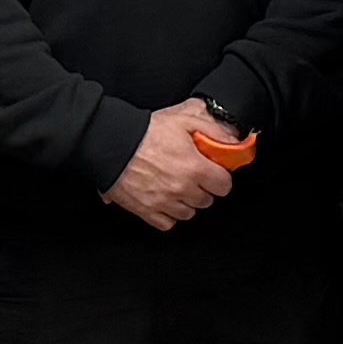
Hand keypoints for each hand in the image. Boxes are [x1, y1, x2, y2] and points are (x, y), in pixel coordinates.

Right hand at [103, 99, 237, 227]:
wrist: (111, 143)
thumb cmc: (144, 132)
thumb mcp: (183, 121)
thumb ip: (212, 132)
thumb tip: (231, 141)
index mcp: (194, 167)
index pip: (224, 185)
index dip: (220, 178)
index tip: (214, 172)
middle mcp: (181, 188)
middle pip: (206, 200)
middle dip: (203, 188)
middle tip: (192, 175)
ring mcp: (164, 202)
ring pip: (188, 213)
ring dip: (186, 201)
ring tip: (176, 186)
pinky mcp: (146, 211)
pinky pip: (167, 223)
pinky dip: (168, 214)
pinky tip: (164, 199)